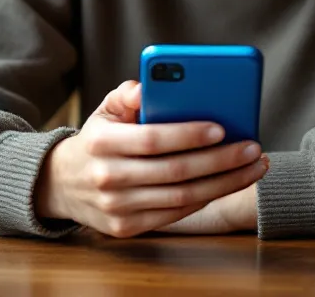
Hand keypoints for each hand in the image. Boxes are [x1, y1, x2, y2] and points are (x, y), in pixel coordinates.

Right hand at [34, 80, 267, 237]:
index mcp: (102, 143)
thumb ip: (128, 93)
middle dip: (220, 161)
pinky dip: (207, 199)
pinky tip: (230, 183)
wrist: (61, 184)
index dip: (187, 135)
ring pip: (181, 198)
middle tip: (253, 148)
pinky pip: (175, 214)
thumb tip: (148, 86)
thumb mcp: (104, 110)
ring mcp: (117, 208)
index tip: (221, 127)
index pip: (151, 139)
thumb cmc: (97, 139)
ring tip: (253, 166)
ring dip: (224, 184)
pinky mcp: (127, 228)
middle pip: (174, 172)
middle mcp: (108, 178)